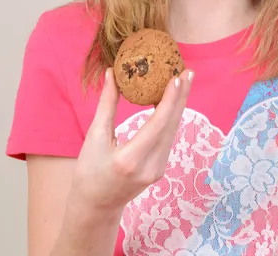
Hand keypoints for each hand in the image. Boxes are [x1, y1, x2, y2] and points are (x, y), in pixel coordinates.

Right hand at [68, 67, 193, 218]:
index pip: (158, 124)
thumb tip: (112, 73)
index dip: (170, 99)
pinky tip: (174, 100)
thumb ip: (107, 104)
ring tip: (183, 80)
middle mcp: (150, 166)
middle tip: (188, 71)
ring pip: (174, 130)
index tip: (176, 77)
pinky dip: (172, 116)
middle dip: (182, 96)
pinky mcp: (161, 168)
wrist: (96, 206)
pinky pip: (170, 137)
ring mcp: (159, 169)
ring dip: (180, 104)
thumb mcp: (95, 136)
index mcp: (131, 159)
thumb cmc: (90, 171)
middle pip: (172, 125)